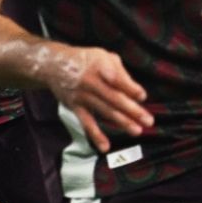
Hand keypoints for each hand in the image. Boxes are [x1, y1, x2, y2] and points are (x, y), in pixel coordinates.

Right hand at [38, 45, 153, 152]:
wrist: (53, 65)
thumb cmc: (85, 60)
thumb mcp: (103, 55)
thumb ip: (119, 70)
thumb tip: (135, 91)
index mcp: (99, 65)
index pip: (116, 78)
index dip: (130, 87)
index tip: (142, 96)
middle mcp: (90, 81)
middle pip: (114, 98)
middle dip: (132, 110)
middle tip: (148, 121)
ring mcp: (82, 96)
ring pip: (104, 111)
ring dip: (122, 122)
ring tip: (137, 131)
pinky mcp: (75, 107)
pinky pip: (86, 123)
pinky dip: (95, 135)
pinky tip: (105, 147)